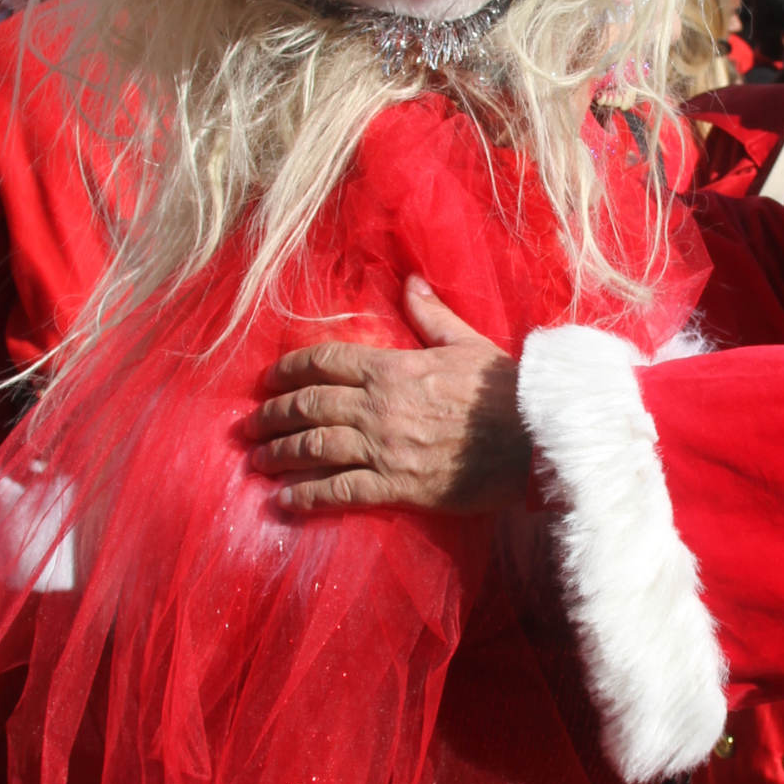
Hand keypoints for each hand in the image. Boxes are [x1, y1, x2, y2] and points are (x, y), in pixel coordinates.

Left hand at [249, 277, 528, 514]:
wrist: (534, 440)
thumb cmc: (505, 391)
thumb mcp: (468, 342)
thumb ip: (431, 316)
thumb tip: (410, 282)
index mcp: (393, 368)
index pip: (325, 363)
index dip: (289, 370)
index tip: (267, 380)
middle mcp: (378, 407)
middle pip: (308, 406)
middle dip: (272, 415)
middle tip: (249, 425)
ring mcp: (384, 448)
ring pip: (314, 447)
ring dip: (279, 453)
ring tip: (257, 460)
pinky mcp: (396, 486)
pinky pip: (339, 490)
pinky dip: (306, 496)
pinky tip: (284, 501)